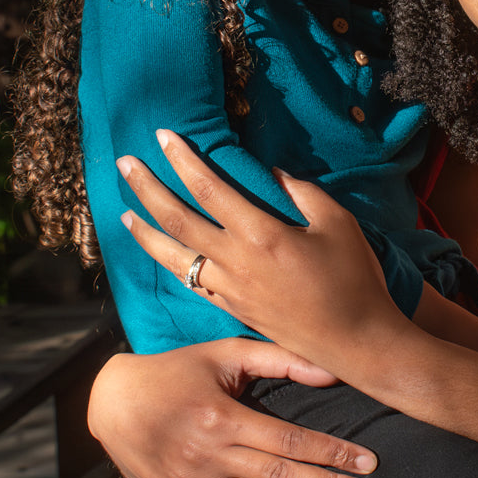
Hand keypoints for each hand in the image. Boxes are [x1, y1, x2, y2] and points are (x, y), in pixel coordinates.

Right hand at [87, 338, 378, 477]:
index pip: (289, 439)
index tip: (366, 462)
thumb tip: (330, 370)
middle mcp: (211, 454)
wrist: (113, 401)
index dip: (330, 451)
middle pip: (279, 476)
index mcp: (224, 416)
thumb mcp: (224, 354)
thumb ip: (279, 359)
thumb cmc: (177, 370)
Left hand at [116, 130, 413, 371]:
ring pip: (173, 256)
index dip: (183, 161)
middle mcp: (236, 261)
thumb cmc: (353, 278)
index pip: (209, 188)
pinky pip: (189, 282)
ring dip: (145, 232)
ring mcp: (229, 288)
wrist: (355, 341)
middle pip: (178, 219)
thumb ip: (304, 193)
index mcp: (261, 234)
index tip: (163, 136)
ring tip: (123, 213)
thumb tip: (275, 174)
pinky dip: (168, 264)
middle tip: (124, 163)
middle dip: (147, 188)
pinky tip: (161, 254)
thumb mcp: (339, 224)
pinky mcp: (232, 308)